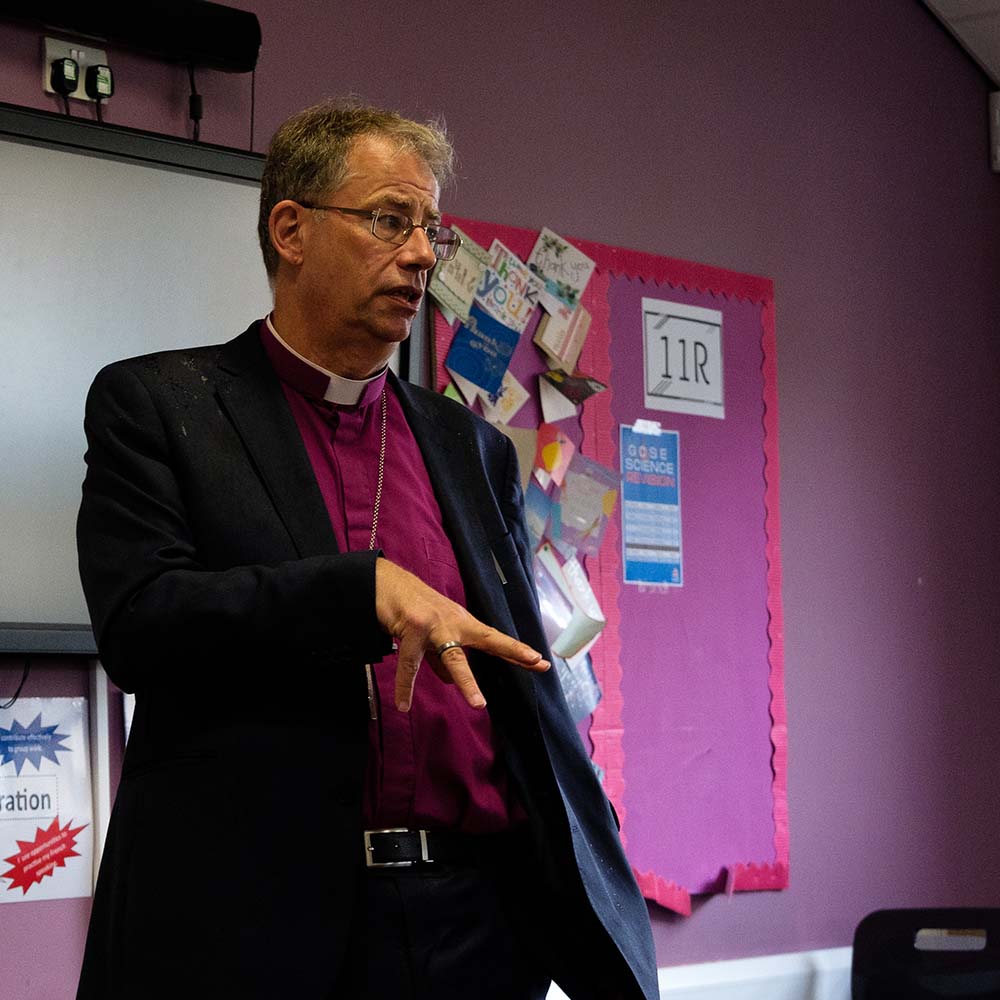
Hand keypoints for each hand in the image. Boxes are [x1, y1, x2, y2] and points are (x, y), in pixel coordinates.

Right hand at [374, 557, 549, 711]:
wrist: (385, 583)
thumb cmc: (411, 609)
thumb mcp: (432, 635)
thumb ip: (442, 658)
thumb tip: (451, 681)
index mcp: (462, 623)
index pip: (494, 638)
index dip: (517, 650)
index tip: (541, 661)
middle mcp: (453, 621)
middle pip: (486, 640)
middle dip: (511, 652)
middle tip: (535, 662)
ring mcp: (434, 624)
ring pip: (453, 657)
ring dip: (466, 682)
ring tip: (478, 704)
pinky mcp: (413, 628)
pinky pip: (410, 665)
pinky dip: (404, 686)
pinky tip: (403, 704)